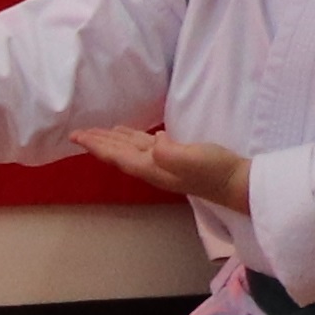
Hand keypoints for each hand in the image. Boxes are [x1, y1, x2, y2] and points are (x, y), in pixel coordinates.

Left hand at [74, 125, 252, 215]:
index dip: (97, 145)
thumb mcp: (192, 159)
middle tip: (78, 133)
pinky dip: (134, 138)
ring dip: (114, 140)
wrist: (237, 183)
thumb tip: (156, 142)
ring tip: (99, 132)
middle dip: (99, 143)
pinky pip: (147, 146)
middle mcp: (154, 167)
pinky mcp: (177, 157)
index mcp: (152, 167)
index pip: (117, 155)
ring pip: (131, 149)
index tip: (77, 137)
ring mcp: (165, 163)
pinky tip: (134, 134)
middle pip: (119, 153)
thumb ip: (171, 153)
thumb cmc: (215, 171)